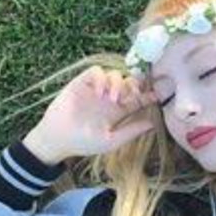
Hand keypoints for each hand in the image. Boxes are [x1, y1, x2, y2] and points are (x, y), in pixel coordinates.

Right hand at [29, 66, 158, 161]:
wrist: (58, 139)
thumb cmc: (84, 143)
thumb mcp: (112, 140)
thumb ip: (131, 131)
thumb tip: (153, 124)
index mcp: (118, 112)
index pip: (137, 99)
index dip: (147, 96)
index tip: (156, 96)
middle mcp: (109, 98)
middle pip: (129, 82)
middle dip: (136, 84)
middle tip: (136, 93)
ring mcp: (96, 89)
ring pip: (115, 75)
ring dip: (118, 84)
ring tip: (113, 99)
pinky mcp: (82, 83)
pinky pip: (96, 72)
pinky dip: (101, 78)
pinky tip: (100, 93)